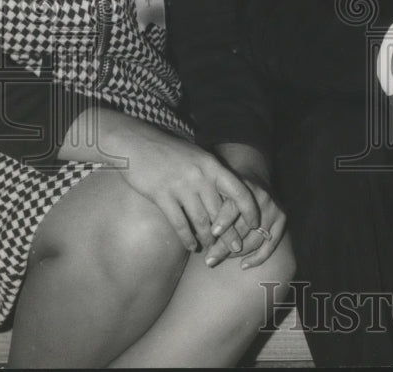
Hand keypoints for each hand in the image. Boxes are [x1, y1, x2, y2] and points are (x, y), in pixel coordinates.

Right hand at [77, 113, 261, 252]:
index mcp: (212, 165)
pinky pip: (179, 223)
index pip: (239, 190)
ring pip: (201, 220)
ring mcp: (181, 186)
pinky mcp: (161, 195)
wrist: (137, 143)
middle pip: (221, 211)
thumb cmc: (169, 151)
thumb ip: (212, 174)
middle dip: (230, 233)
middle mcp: (200, 176)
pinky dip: (187, 238)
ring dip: (208, 238)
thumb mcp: (197, 156)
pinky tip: (191, 246)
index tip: (255, 223)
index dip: (250, 209)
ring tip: (212, 250)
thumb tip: (227, 196)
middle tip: (235, 249)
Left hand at [205, 143, 287, 268]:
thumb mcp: (217, 190)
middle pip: (243, 228)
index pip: (234, 207)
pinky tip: (244, 265)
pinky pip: (270, 244)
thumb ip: (209, 207)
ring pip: (254, 239)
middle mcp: (261, 196)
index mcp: (243, 187)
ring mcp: (273, 207)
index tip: (212, 233)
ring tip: (218, 260)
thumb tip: (194, 235)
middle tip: (208, 259)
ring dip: (236, 254)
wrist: (253, 176)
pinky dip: (257, 257)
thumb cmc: (228, 189)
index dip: (224, 220)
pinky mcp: (282, 217)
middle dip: (224, 246)